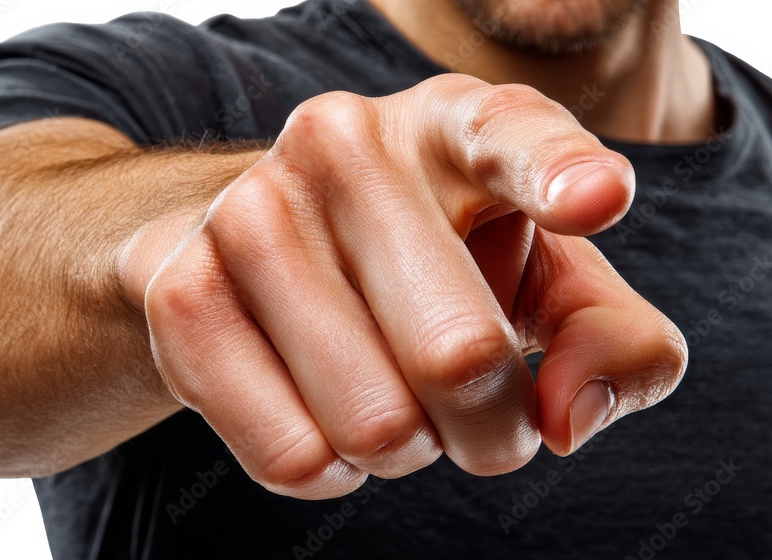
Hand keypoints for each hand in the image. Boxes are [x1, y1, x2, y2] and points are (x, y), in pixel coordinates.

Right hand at [137, 74, 687, 498]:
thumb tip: (566, 417)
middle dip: (488, 429)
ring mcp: (249, 211)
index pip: (513, 136)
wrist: (257, 247)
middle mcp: (343, 144)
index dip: (559, 173)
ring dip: (405, 452)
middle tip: (473, 416)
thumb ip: (612, 340)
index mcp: (452, 123)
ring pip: (374, 426)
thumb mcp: (545, 282)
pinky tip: (322, 417)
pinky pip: (294, 456)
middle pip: (459, 356)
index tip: (596, 199)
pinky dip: (332, 472)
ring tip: (386, 398)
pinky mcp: (182, 290)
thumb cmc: (432, 266)